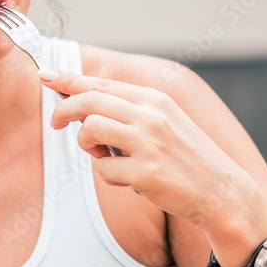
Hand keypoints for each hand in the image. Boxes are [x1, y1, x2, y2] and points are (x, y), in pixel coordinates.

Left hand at [39, 68, 254, 226]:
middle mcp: (151, 115)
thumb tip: (83, 107)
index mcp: (155, 99)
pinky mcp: (146, 173)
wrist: (220, 191)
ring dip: (87, 146)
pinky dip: (110, 176)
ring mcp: (148, 143)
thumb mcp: (164, 122)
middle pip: (89, 102)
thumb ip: (129, 111)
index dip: (69, 79)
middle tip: (55, 123)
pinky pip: (104, 170)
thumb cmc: (185, 158)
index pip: (102, 84)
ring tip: (104, 156)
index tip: (45, 75)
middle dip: (63, 110)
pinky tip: (130, 180)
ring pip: (90, 131)